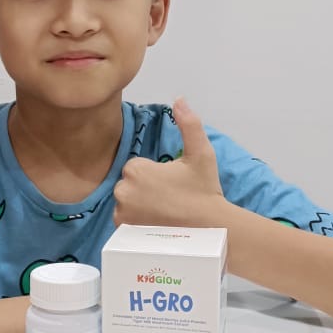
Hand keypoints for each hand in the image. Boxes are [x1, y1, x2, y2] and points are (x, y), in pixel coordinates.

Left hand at [113, 98, 224, 227]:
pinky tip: (156, 224)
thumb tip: (179, 99)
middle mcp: (123, 191)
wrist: (210, 228)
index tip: (172, 184)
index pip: (136, 168)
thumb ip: (189, 123)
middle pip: (129, 185)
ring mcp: (122, 214)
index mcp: (136, 169)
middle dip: (145, 190)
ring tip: (164, 213)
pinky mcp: (125, 233)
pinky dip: (135, 223)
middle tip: (170, 199)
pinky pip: (124, 222)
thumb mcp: (201, 153)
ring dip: (139, 206)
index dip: (154, 175)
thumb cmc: (204, 190)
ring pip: (126, 203)